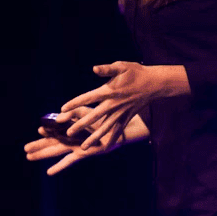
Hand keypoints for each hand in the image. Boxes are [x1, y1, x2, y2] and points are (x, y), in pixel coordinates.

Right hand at [23, 107, 123, 174]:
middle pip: (49, 142)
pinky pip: (67, 161)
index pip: (53, 129)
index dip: (46, 130)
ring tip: (28, 157)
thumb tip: (57, 118)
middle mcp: (69, 137)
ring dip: (42, 154)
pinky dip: (58, 166)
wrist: (116, 128)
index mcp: (69, 126)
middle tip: (24, 149)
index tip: (40, 129)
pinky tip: (49, 172)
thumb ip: (71, 113)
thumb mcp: (84, 111)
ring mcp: (74, 146)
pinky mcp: (81, 153)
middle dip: (37, 145)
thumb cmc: (101, 118)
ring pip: (54, 151)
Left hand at [61, 61, 186, 149]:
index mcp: (109, 91)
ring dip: (94, 138)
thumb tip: (94, 68)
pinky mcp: (126, 118)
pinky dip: (111, 140)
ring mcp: (121, 113)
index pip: (88, 97)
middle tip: (68, 133)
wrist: (154, 84)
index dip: (75, 103)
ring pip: (105, 128)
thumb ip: (107, 69)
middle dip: (81, 125)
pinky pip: (117, 131)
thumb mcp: (121, 66)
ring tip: (83, 148)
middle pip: (94, 116)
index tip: (62, 109)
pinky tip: (104, 149)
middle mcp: (114, 104)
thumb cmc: (136, 73)